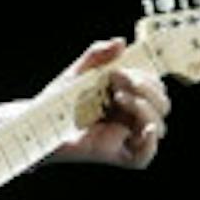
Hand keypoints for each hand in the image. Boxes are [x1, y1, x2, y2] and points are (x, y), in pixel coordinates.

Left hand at [46, 38, 170, 169]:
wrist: (37, 122)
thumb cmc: (57, 100)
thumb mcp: (78, 72)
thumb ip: (98, 54)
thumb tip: (120, 42)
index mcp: (128, 97)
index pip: (156, 88)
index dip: (147, 78)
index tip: (120, 70)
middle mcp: (131, 117)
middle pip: (162, 106)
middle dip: (147, 89)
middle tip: (117, 80)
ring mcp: (125, 136)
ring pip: (158, 127)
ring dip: (146, 108)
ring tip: (118, 97)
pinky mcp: (116, 154)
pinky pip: (143, 157)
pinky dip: (150, 144)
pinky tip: (145, 128)